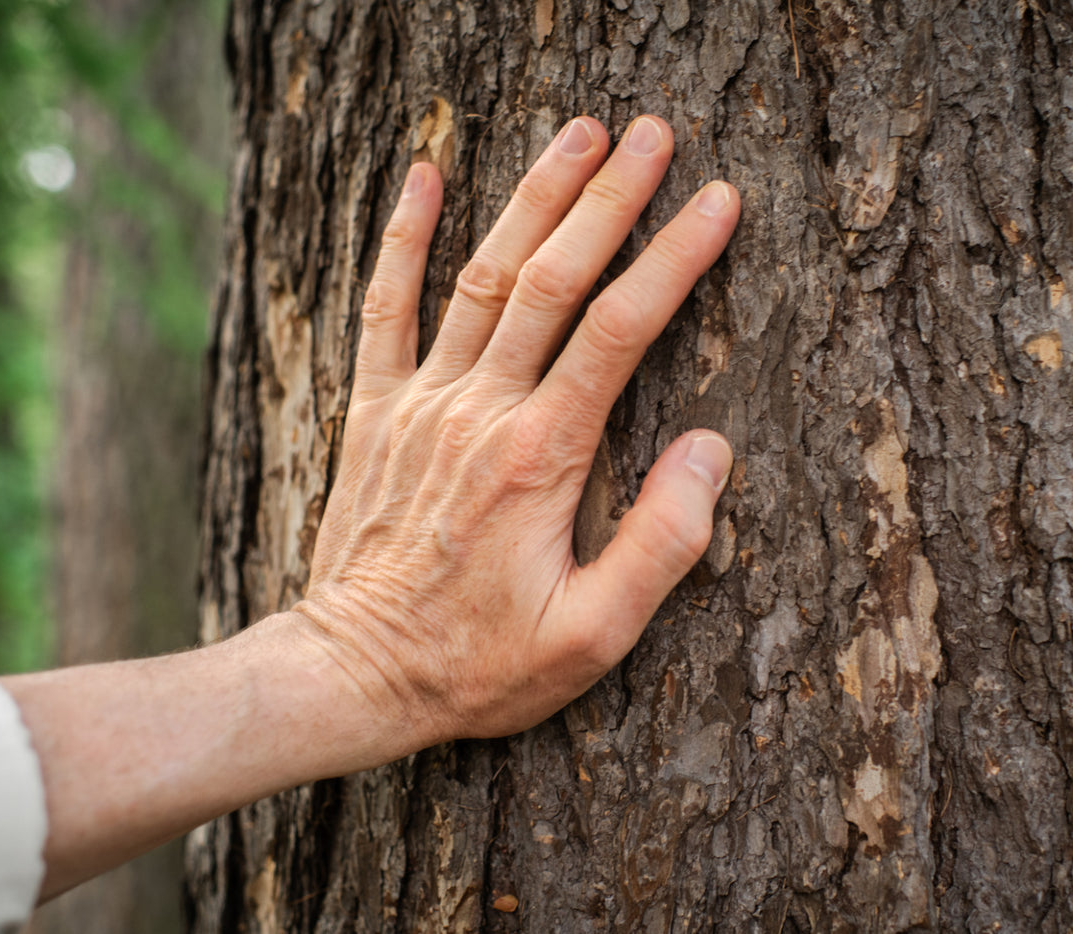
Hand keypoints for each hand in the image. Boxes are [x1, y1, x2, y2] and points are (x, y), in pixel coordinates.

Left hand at [294, 114, 739, 755]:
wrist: (354, 673)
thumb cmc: (481, 664)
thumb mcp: (594, 634)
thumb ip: (662, 542)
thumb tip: (713, 448)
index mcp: (542, 455)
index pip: (621, 328)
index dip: (675, 257)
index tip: (718, 201)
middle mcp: (481, 409)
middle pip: (555, 277)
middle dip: (611, 198)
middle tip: (655, 133)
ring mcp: (421, 402)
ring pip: (484, 273)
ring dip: (533, 196)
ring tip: (579, 131)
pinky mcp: (374, 410)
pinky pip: (385, 305)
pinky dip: (400, 235)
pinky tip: (421, 173)